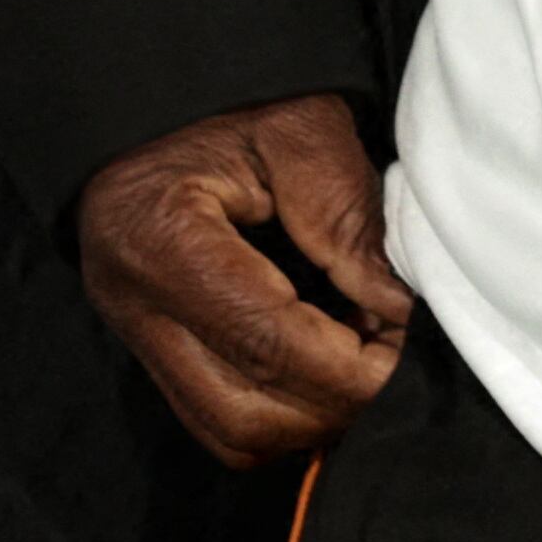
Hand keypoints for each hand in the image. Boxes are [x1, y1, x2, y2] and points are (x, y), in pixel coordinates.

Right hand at [76, 94, 412, 464]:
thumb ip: (348, 218)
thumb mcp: (299, 129)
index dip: (349, 363)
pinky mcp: (155, 354)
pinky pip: (221, 424)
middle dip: (335, 403)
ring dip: (312, 419)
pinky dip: (284, 416)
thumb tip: (399, 308)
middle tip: (395, 357)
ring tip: (365, 361)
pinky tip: (326, 369)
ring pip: (232, 436)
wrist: (160, 109)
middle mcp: (136, 306)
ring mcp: (139, 339)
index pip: (264, 340)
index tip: (406, 343)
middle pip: (246, 413)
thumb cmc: (233, 104)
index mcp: (161, 240)